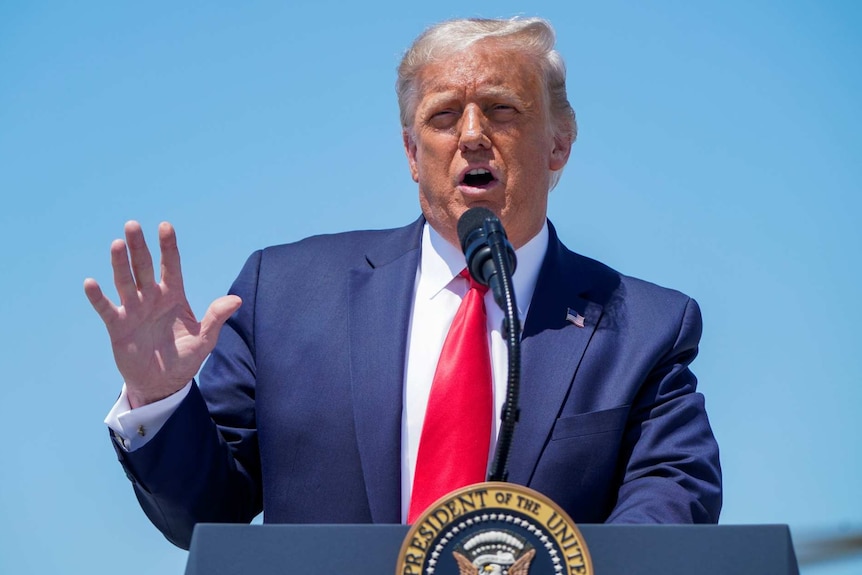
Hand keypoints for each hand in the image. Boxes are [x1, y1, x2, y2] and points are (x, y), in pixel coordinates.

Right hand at [84, 221, 241, 407]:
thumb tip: (237, 300)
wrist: (163, 383)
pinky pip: (106, 309)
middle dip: (139, 247)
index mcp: (173, 296)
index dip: (168, 247)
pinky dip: (98, 297)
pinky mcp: (118, 326)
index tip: (165, 226)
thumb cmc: (185, 359)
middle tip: (132, 225)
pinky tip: (91, 283)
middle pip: (143, 267)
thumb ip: (216, 318)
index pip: (171, 266)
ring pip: (125, 282)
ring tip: (117, 244)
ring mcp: (133, 310)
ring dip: (120, 264)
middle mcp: (152, 298)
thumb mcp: (205, 339)